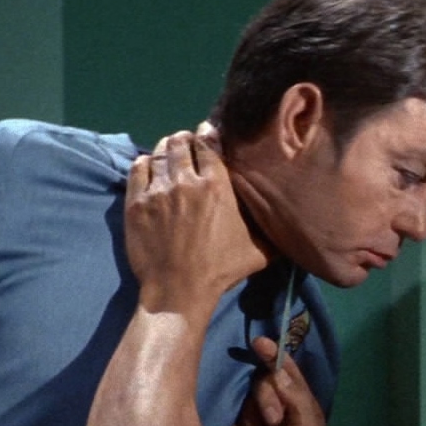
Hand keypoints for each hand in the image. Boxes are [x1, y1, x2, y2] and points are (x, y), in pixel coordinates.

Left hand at [126, 128, 268, 314]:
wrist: (179, 290)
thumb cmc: (221, 270)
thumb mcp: (259, 250)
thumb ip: (271, 228)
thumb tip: (289, 219)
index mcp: (216, 185)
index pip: (208, 143)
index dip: (207, 135)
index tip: (207, 136)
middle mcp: (186, 180)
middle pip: (181, 142)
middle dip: (185, 140)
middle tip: (187, 146)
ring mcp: (158, 190)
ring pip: (159, 152)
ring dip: (165, 149)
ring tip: (169, 154)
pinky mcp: (136, 203)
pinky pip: (138, 169)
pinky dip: (145, 164)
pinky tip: (149, 167)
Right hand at [216, 337, 327, 425]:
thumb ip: (295, 397)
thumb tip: (277, 367)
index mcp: (298, 405)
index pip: (284, 371)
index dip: (273, 354)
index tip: (259, 342)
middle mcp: (273, 409)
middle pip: (260, 383)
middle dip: (265, 401)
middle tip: (274, 422)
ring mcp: (250, 423)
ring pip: (241, 404)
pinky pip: (227, 424)